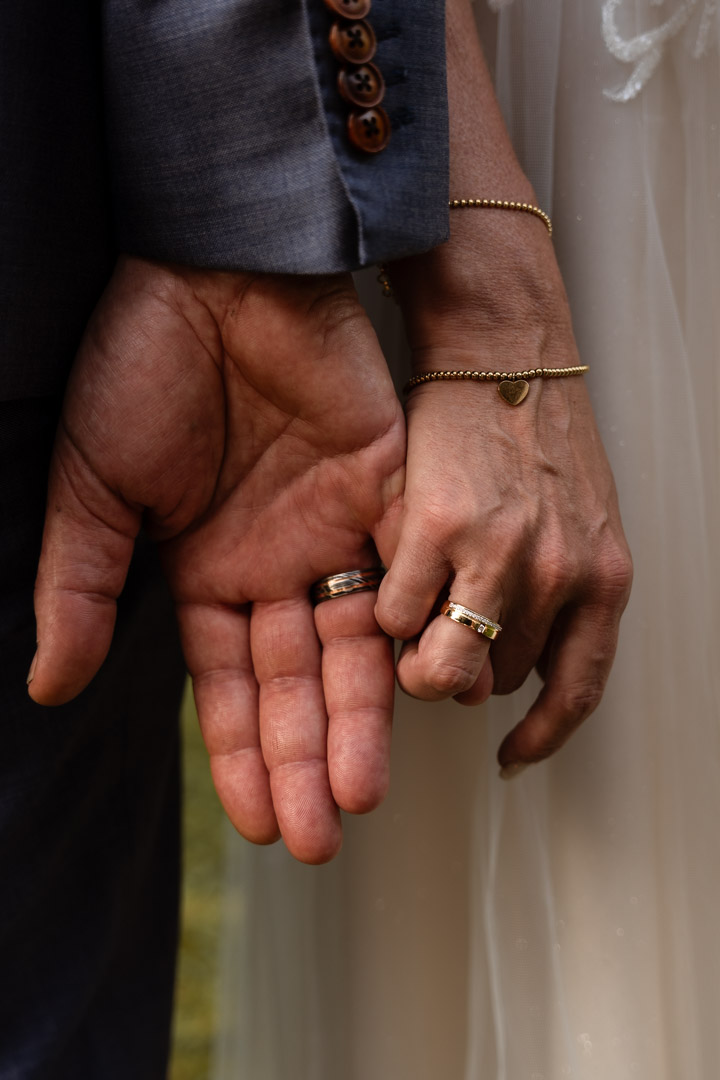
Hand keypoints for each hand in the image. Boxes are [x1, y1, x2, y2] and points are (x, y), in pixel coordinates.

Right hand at [29, 256, 404, 861]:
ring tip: (363, 792)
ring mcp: (334, 530)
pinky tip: (422, 693)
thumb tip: (53, 684)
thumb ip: (83, 583)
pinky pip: (410, 572)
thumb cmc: (142, 363)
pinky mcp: (390, 489)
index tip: (261, 825)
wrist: (219, 267)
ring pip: (357, 646)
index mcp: (206, 570)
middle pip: (297, 682)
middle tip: (321, 836)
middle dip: (306, 758)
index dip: (241, 755)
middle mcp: (274, 563)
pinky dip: (417, 629)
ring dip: (361, 718)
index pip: (229, 685)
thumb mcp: (94, 482)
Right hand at [376, 216, 632, 770]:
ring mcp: (496, 555)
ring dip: (417, 658)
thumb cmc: (539, 432)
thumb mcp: (586, 520)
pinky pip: (392, 615)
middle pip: (499, 683)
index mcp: (601, 578)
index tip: (516, 753)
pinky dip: (383, 608)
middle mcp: (555, 576)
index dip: (542, 734)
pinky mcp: (434, 529)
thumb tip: (517, 657)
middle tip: (442, 640)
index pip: (578, 690)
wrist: (504, 349)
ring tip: (407, 627)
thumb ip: (566, 591)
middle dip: (467, 671)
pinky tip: (386, 576)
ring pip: (442, 670)